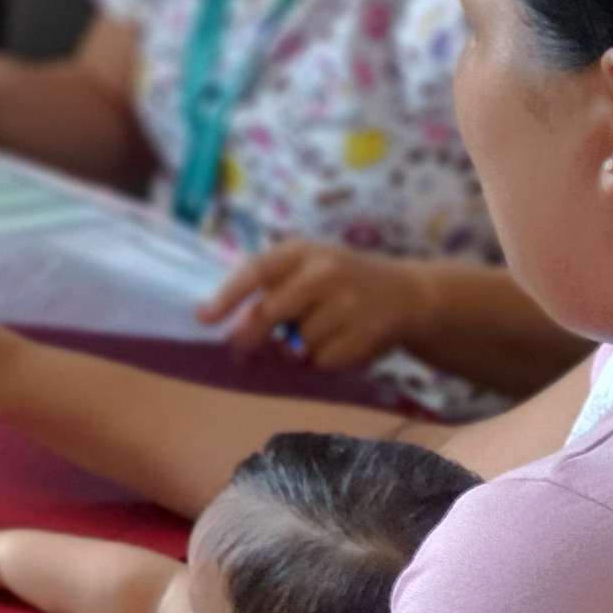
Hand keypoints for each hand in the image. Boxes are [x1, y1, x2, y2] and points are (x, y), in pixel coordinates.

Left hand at [201, 238, 423, 371]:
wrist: (408, 294)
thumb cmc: (343, 280)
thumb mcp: (308, 265)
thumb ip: (271, 283)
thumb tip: (226, 318)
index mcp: (302, 251)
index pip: (256, 271)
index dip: (227, 296)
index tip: (204, 318)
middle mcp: (324, 273)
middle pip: (270, 312)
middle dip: (248, 334)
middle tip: (237, 346)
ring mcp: (347, 304)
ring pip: (296, 343)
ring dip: (293, 349)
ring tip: (314, 333)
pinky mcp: (364, 335)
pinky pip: (322, 360)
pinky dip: (320, 360)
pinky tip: (337, 343)